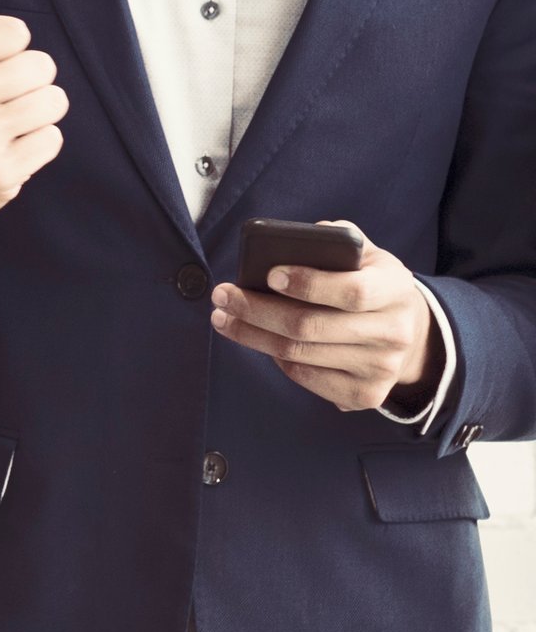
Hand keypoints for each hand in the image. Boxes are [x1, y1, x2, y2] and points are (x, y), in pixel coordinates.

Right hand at [0, 0, 65, 248]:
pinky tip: (7, 148)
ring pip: (54, 102)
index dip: (7, 48)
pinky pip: (53, 140)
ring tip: (5, 122)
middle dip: (27, 81)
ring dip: (36, 113)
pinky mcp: (1, 174)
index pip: (15, 31)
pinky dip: (37, 145)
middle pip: (42, 66)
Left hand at [214, 247, 440, 413]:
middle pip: (310, 326)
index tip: (269, 274)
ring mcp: (381, 368)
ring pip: (299, 353)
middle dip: (256, 310)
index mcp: (396, 290)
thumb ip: (338, 240)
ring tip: (224, 317)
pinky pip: (305, 376)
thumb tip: (297, 237)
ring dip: (252, 335)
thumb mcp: (368, 257)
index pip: (352, 291)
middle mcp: (394, 333)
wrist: (410, 334)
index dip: (308, 284)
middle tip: (222, 295)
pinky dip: (275, 358)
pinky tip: (258, 340)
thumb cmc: (373, 285)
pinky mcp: (365, 394)